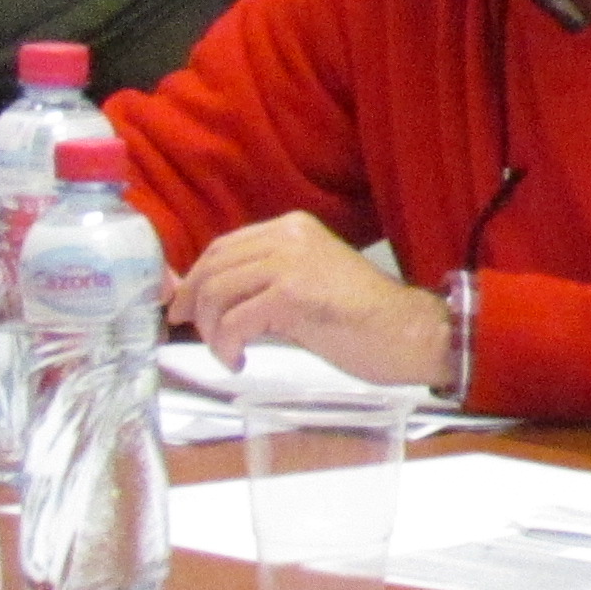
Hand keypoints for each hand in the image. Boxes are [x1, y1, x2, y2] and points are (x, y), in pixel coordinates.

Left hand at [177, 213, 446, 392]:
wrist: (409, 333)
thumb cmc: (365, 319)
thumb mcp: (308, 285)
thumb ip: (265, 284)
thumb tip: (211, 303)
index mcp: (294, 229)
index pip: (224, 246)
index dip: (194, 278)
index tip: (181, 306)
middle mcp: (289, 237)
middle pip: (213, 267)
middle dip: (193, 305)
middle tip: (189, 332)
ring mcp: (291, 263)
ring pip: (217, 293)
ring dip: (210, 330)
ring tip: (226, 352)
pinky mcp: (292, 293)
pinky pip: (235, 321)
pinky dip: (226, 345)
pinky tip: (238, 360)